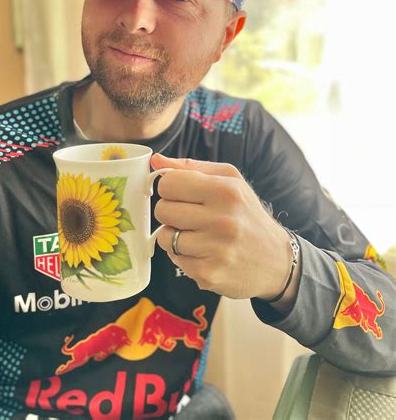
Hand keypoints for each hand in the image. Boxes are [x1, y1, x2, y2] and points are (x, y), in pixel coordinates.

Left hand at [151, 154, 298, 305]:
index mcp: (225, 190)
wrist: (277, 261)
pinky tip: (204, 252)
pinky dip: (183, 256)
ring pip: (164, 237)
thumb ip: (190, 167)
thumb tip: (156, 160)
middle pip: (162, 210)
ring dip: (174, 236)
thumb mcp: (229, 180)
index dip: (170, 188)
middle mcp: (221, 219)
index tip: (182, 194)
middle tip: (190, 216)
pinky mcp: (208, 274)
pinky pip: (175, 259)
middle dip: (171, 212)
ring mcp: (215, 249)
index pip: (169, 183)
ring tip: (197, 235)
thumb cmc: (247, 215)